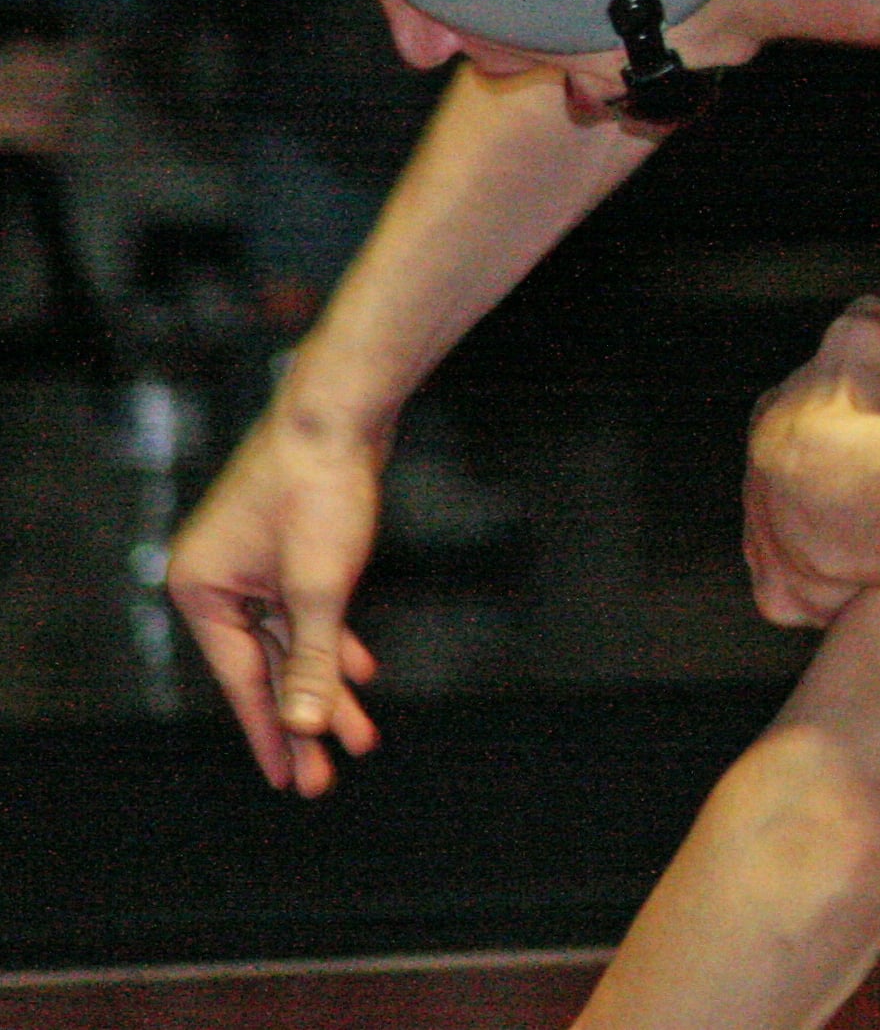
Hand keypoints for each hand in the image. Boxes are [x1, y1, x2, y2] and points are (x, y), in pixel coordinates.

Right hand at [166, 399, 390, 795]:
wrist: (341, 414)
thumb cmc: (321, 493)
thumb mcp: (319, 588)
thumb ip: (310, 660)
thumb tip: (302, 727)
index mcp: (201, 589)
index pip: (242, 682)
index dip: (272, 735)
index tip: (291, 783)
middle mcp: (216, 579)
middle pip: (267, 668)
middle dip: (305, 721)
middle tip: (327, 779)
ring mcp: (251, 564)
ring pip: (294, 643)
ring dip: (328, 685)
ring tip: (361, 737)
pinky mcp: (287, 550)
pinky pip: (307, 613)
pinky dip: (334, 641)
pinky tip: (359, 672)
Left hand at [745, 301, 879, 628]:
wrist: (850, 494)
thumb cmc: (858, 417)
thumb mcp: (860, 339)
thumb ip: (861, 324)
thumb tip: (870, 311)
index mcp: (769, 429)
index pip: (789, 419)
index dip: (830, 421)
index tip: (863, 425)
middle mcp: (755, 490)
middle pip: (789, 488)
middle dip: (827, 487)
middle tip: (877, 488)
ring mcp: (765, 548)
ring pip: (793, 546)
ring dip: (827, 543)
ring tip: (879, 538)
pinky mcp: (784, 597)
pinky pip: (806, 599)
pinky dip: (833, 594)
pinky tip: (868, 583)